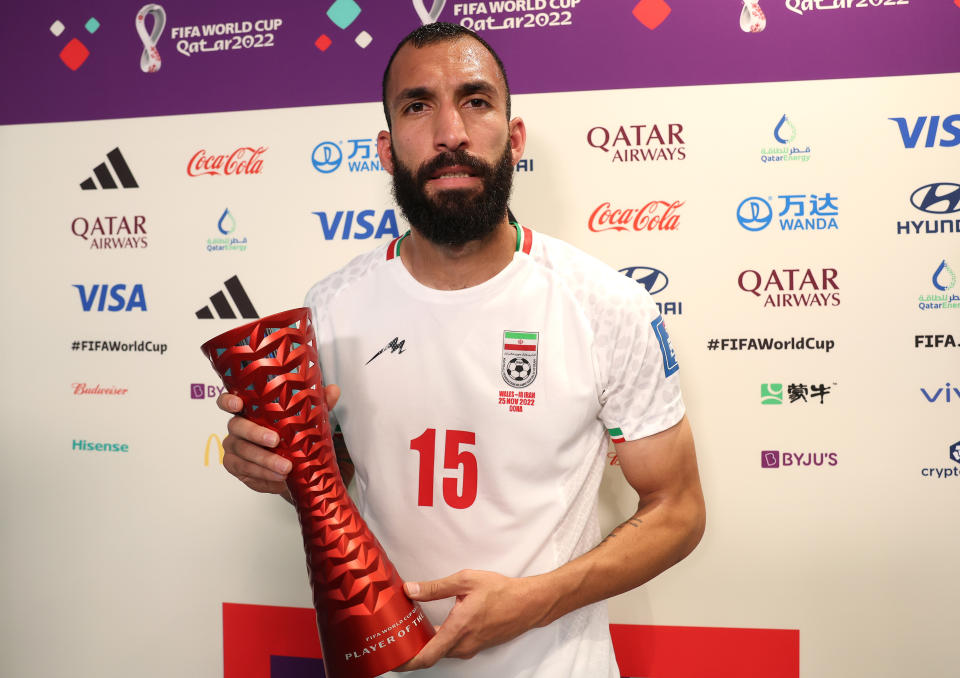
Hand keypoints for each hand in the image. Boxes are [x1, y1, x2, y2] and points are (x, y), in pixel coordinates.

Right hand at [216, 384, 340, 499]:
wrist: (291, 466)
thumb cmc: (291, 434)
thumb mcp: (305, 418)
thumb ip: (317, 403)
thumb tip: (333, 390)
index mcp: (248, 410)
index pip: (229, 401)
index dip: (228, 401)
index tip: (238, 404)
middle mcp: (237, 427)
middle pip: (237, 427)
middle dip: (256, 434)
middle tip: (276, 441)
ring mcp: (234, 448)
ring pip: (243, 452)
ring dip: (264, 460)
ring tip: (285, 468)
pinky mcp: (236, 467)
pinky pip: (246, 471)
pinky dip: (263, 475)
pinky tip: (278, 478)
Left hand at [394, 569, 547, 669]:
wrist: (528, 604)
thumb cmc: (501, 591)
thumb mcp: (466, 581)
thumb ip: (435, 588)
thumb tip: (410, 590)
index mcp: (458, 629)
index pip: (427, 656)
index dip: (407, 661)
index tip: (392, 657)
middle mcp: (464, 644)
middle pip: (431, 655)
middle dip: (412, 649)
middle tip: (396, 636)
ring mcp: (471, 648)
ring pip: (442, 651)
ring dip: (426, 644)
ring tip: (411, 629)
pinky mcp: (476, 646)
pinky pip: (452, 648)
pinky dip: (439, 642)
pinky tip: (434, 628)